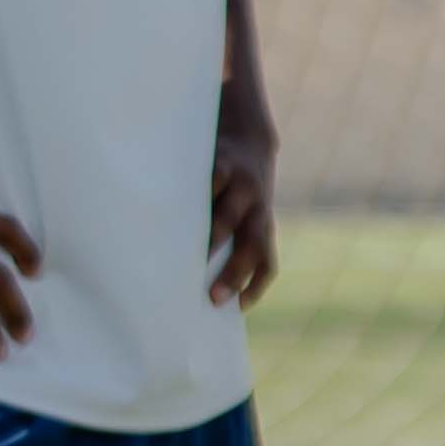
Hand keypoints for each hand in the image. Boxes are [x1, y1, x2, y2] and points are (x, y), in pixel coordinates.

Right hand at [204, 123, 276, 312]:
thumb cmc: (235, 188)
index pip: (266, 263)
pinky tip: (178, 208)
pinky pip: (213, 183)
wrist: (249, 139)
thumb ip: (227, 240)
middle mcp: (256, 211)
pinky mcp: (222, 165)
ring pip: (230, 217)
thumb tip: (195, 275)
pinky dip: (200, 196)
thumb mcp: (241, 214)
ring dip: (214, 238)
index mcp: (261, 227)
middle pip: (252, 247)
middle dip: (234, 274)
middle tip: (212, 296)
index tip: (238, 307)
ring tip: (192, 256)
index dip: (256, 286)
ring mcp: (241, 188)